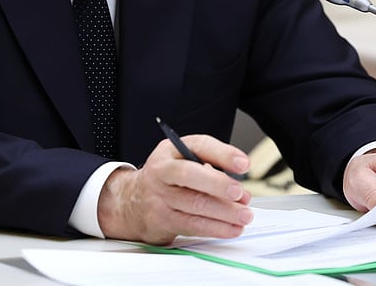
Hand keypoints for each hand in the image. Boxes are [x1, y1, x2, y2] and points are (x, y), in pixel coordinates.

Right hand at [97, 135, 251, 243]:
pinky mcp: (162, 220)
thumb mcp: (183, 161)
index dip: (223, 154)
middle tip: (240, 194)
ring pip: (194, 204)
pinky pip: (192, 225)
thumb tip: (242, 192)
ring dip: (224, 212)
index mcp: (171, 150)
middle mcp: (162, 170)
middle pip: (190, 175)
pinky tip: (231, 228)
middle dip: (219, 184)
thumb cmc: (166, 179)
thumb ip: (212, 170)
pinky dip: (216, 228)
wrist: (131, 201)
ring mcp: (159, 196)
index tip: (243, 164)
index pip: (199, 146)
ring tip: (244, 215)